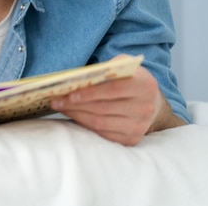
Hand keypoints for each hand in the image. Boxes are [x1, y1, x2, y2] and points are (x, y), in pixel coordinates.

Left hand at [50, 60, 185, 145]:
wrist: (152, 103)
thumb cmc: (130, 80)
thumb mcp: (124, 66)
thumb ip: (106, 68)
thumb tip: (77, 77)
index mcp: (144, 86)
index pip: (113, 90)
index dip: (90, 93)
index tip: (70, 93)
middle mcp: (145, 108)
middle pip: (102, 108)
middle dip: (75, 105)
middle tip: (55, 100)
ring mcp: (139, 126)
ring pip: (100, 123)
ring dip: (76, 115)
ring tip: (60, 107)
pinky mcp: (131, 139)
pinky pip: (102, 133)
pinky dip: (84, 125)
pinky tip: (73, 116)